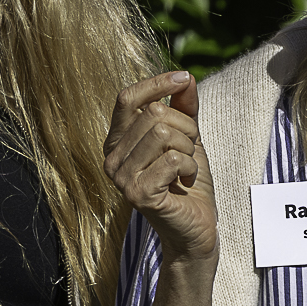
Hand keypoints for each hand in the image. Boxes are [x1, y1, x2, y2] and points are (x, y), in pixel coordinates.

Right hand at [104, 71, 216, 259]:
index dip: (156, 82)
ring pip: (164, 133)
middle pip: (154, 113)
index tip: (183, 77)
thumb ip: (184, 108)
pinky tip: (185, 182)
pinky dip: (190, 167)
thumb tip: (184, 77)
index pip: (127, 98)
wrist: (195, 228)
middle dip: (185, 128)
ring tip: (186, 168)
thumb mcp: (188, 138)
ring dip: (188, 149)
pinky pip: (172, 159)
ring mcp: (121, 177)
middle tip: (190, 151)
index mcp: (117, 141)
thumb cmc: (188, 183)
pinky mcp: (137, 194)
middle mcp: (111, 158)